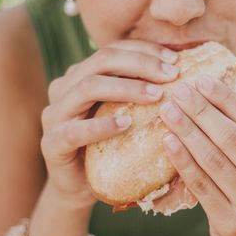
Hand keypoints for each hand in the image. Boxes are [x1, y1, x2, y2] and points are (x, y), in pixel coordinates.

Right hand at [40, 40, 179, 207]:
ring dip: (126, 88)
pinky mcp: (52, 143)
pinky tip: (126, 124)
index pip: (113, 49)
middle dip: (140, 64)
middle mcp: (64, 87)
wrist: (81, 186)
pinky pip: (75, 130)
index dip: (145, 50)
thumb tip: (184, 70)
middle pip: (101, 60)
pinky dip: (102, 125)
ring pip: (88, 87)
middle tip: (171, 75)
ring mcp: (54, 114)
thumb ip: (141, 91)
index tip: (176, 59)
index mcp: (81, 74)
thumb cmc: (110, 145)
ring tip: (156, 96)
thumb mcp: (126, 113)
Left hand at [158, 75, 235, 235]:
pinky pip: (201, 185)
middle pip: (232, 138)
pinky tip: (168, 141)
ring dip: (187, 131)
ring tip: (168, 111)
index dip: (226, 99)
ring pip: (214, 160)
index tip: (202, 80)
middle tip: (179, 91)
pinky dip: (183, 160)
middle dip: (202, 111)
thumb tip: (210, 97)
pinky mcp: (230, 223)